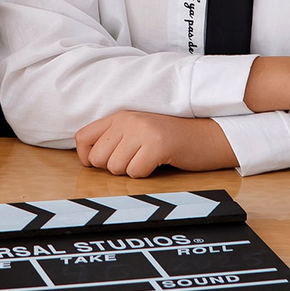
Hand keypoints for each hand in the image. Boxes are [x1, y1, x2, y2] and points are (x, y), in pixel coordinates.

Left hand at [74, 112, 234, 177]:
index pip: (82, 137)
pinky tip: (157, 163)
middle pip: (98, 158)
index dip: (87, 157)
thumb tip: (87, 159)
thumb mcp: (137, 131)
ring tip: (147, 159)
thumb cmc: (170, 140)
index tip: (102, 163)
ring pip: (115, 167)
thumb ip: (113, 139)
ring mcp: (142, 131)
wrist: (206, 136)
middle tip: (134, 160)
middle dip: (113, 167)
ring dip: (131, 171)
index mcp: (119, 116)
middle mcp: (127, 120)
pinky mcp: (157, 145)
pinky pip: (135, 172)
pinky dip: (145, 174)